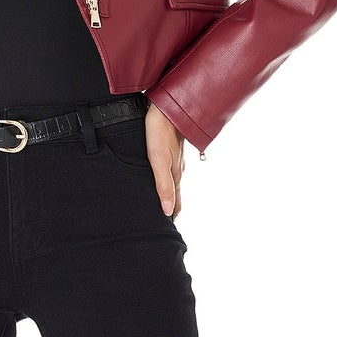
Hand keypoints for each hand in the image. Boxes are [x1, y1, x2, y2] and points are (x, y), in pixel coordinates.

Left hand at [145, 104, 184, 219]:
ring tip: (164, 205)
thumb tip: (166, 211)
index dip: (172, 215)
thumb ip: (163, 185)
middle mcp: (177, 169)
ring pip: (173, 182)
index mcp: (175, 175)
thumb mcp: (159, 161)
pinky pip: (171, 170)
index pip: (175, 202)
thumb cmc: (160, 132)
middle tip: (166, 222)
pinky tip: (163, 177)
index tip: (168, 229)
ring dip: (170, 195)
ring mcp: (176, 159)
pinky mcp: (171, 149)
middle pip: (175, 194)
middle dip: (172, 208)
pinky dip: (167, 181)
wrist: (168, 106)